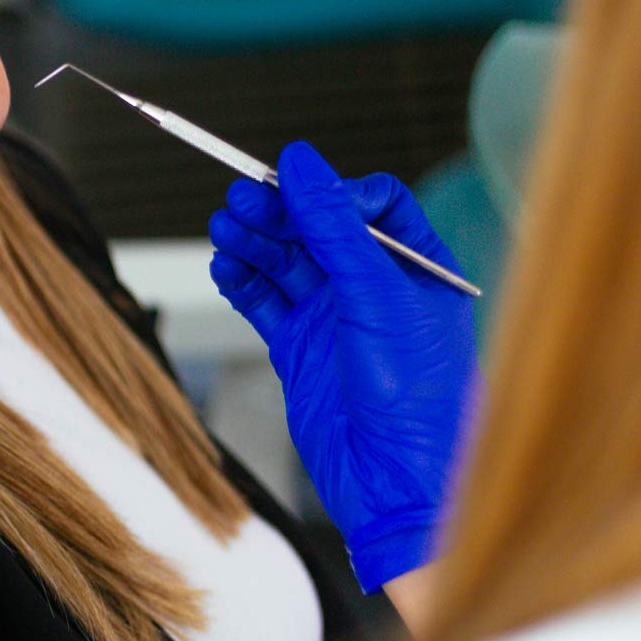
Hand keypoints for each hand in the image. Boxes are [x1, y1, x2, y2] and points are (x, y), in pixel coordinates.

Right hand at [208, 143, 477, 591]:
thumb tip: (300, 161)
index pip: (371, 204)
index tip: (296, 189)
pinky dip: (241, 281)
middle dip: (277, 212)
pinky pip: (263, 301)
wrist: (393, 479)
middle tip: (239, 201)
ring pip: (283, 262)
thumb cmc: (415, 393)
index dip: (331, 192)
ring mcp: (333, 319)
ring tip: (225, 229)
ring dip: (253, 241)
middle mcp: (373, 288)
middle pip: (315, 228)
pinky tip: (226, 268)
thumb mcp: (375, 294)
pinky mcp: (298, 350)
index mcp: (414, 267)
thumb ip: (334, 226)